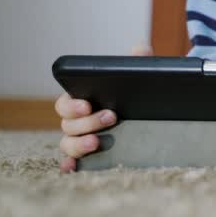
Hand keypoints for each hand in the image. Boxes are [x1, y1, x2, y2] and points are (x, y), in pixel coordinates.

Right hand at [56, 45, 153, 172]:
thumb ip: (138, 62)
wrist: (151, 115)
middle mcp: (78, 122)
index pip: (64, 103)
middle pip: (68, 125)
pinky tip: (74, 167)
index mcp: (82, 100)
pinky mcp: (90, 157)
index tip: (87, 104)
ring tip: (96, 142)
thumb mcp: (139, 78)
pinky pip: (73, 163)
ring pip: (68, 144)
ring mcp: (82, 140)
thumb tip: (140, 48)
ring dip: (78, 144)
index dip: (72, 105)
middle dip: (87, 122)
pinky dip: (70, 166)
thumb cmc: (136, 94)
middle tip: (112, 116)